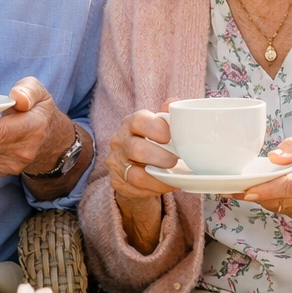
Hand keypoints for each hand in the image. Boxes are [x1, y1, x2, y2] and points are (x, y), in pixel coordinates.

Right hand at [107, 108, 178, 253]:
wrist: (136, 165)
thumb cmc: (152, 142)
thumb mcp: (160, 126)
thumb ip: (168, 114)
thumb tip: (173, 102)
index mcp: (130, 123)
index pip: (139, 121)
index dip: (158, 129)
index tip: (172, 138)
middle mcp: (119, 141)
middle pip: (137, 149)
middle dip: (161, 158)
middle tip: (176, 162)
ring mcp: (115, 162)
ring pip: (136, 175)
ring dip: (159, 179)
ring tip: (174, 179)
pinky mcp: (117, 181)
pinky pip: (135, 189)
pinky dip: (154, 190)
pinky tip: (165, 186)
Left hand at [238, 137, 291, 226]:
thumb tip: (275, 156)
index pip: (291, 186)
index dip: (267, 190)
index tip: (247, 191)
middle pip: (279, 198)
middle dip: (252, 193)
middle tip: (227, 186)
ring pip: (276, 205)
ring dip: (257, 196)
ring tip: (239, 185)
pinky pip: (280, 208)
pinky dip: (268, 199)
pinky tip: (261, 189)